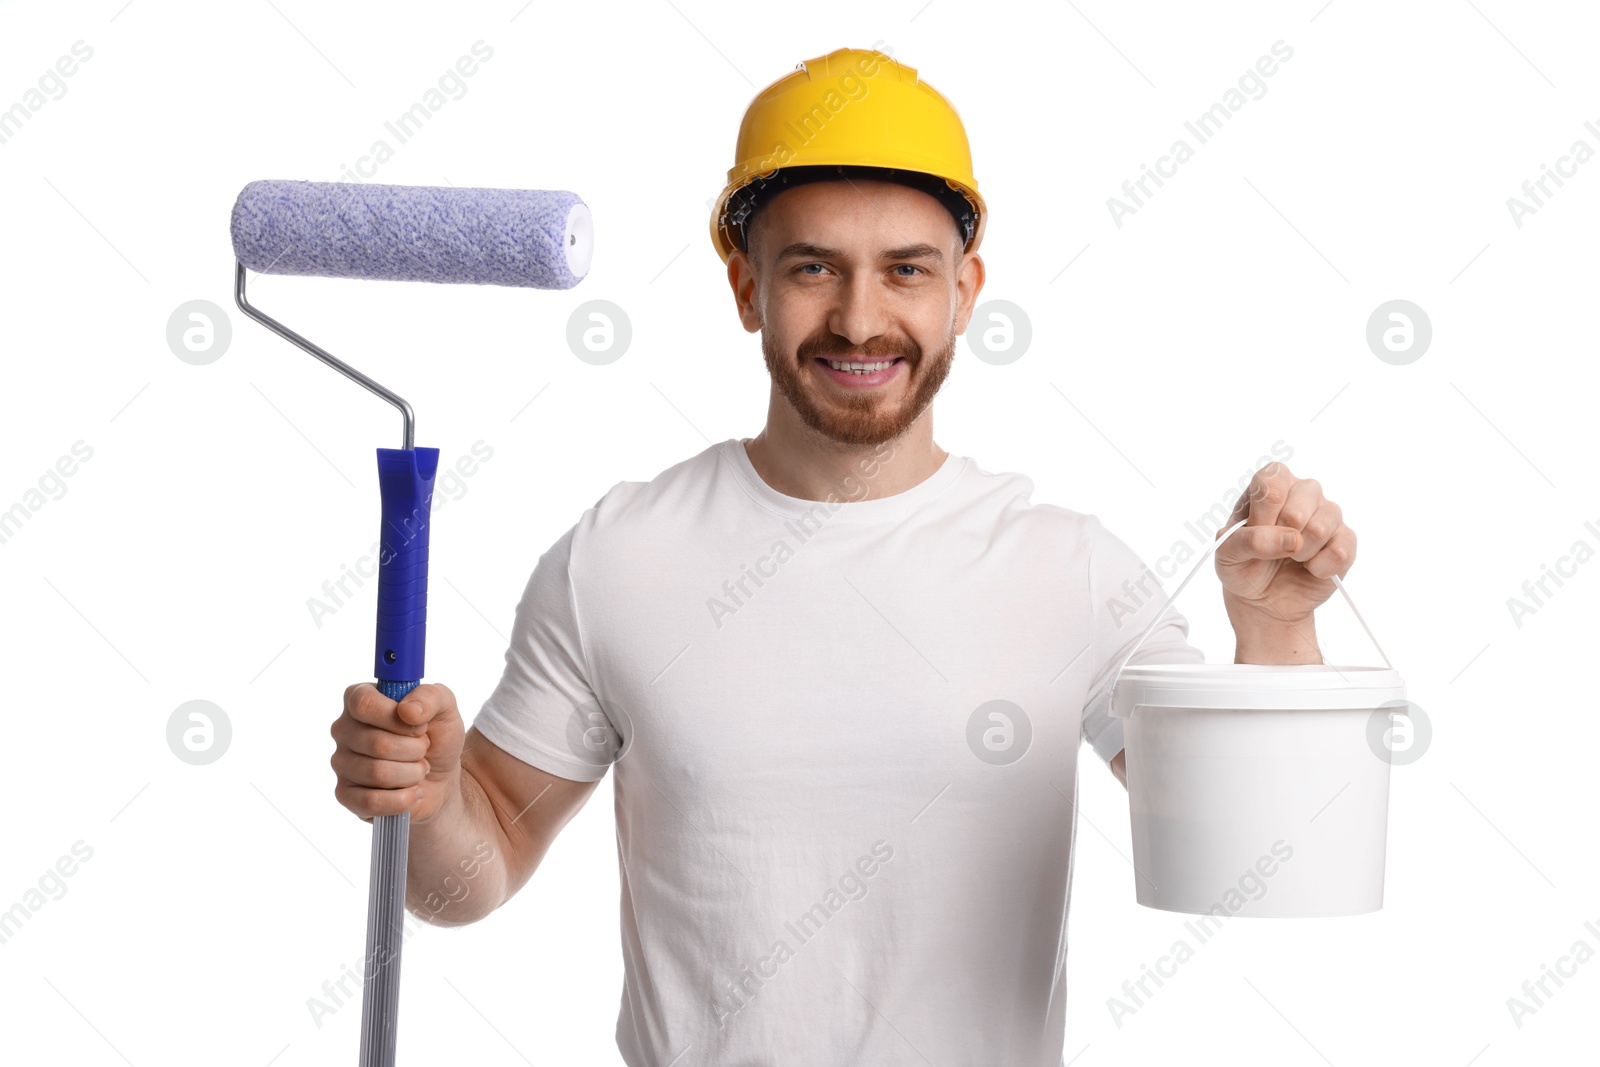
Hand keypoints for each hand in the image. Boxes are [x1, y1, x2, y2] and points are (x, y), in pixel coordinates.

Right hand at [331, 682, 464, 823]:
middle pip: (377, 743)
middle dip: (415, 750)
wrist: (440, 778)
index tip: (419, 727)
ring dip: (412, 774)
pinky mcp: (345, 794)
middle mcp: (343, 729)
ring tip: (419, 769)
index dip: (397, 718)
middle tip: (423, 750)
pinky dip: (403, 799)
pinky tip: (413, 792)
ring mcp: (341, 763)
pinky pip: (371, 801)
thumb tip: (408, 711)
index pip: (364, 703)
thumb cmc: (436, 737)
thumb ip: (430, 697)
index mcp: (359, 699)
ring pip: (378, 773)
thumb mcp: (444, 708)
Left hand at [1214, 463, 1354, 656]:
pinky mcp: (1345, 540)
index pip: (1272, 480)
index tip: (1256, 530)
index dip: (1263, 514)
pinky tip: (1310, 568)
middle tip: (1273, 548)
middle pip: (1297, 508)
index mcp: (1271, 484)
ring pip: (1321, 527)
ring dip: (1299, 554)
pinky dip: (1319, 569)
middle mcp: (1303, 491)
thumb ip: (1250, 540)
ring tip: (1291, 557)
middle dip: (1279, 537)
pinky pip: (1340, 551)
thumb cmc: (1242, 565)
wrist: (1263, 598)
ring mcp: (1328, 514)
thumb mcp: (1227, 553)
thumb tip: (1293, 539)